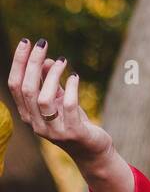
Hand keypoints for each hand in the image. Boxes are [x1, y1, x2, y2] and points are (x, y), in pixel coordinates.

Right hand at [8, 38, 113, 172]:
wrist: (92, 149)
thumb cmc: (73, 121)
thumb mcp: (58, 99)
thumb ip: (50, 81)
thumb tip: (46, 60)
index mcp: (28, 113)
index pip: (15, 85)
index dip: (19, 63)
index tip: (26, 42)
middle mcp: (36, 124)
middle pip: (27, 89)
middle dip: (32, 63)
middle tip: (42, 43)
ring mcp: (53, 130)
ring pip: (43, 99)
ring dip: (52, 75)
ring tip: (62, 60)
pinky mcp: (72, 132)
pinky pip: (68, 106)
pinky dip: (70, 88)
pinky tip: (75, 77)